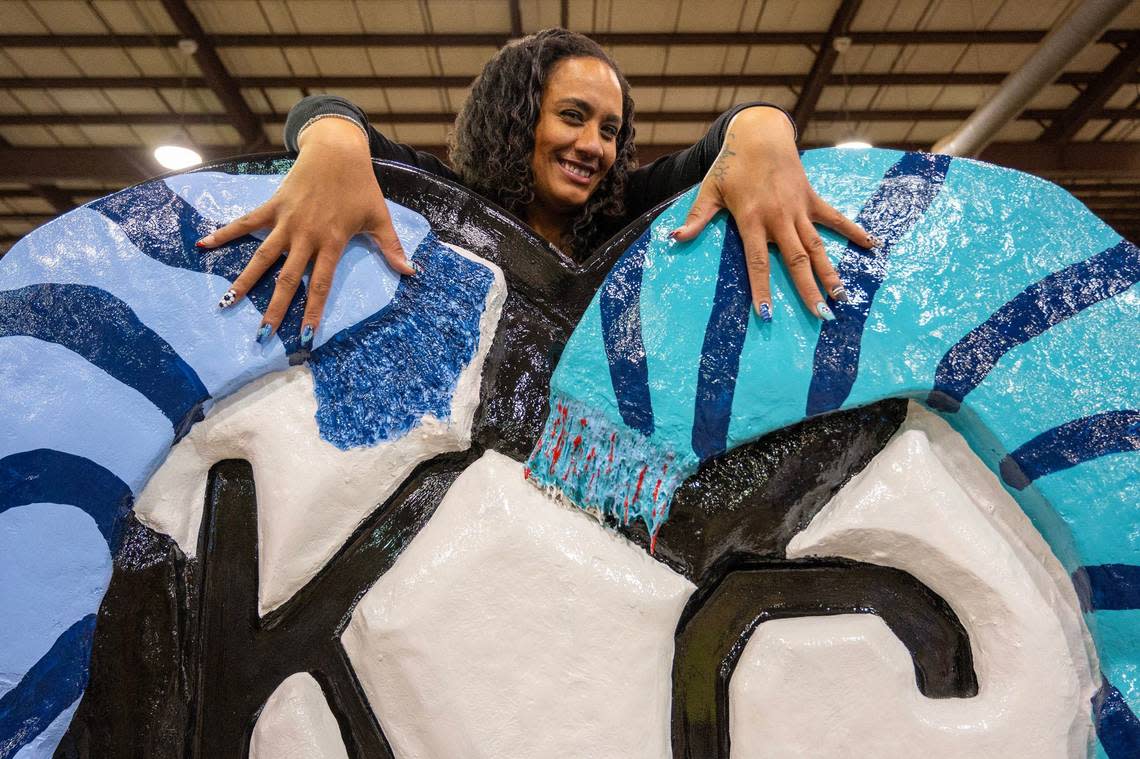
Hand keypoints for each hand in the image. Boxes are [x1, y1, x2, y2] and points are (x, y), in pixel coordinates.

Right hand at [198, 117, 414, 346]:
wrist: (337, 151)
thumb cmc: (360, 186)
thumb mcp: (379, 217)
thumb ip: (391, 247)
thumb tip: (410, 272)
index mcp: (331, 242)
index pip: (320, 285)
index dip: (312, 312)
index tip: (305, 337)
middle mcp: (305, 236)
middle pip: (287, 279)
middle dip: (274, 309)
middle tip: (262, 335)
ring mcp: (286, 221)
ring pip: (262, 257)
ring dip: (244, 280)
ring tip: (226, 303)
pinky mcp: (273, 206)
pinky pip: (246, 223)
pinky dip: (224, 233)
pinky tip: (203, 246)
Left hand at [671, 106, 875, 321]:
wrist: (759, 134)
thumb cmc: (731, 166)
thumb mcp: (709, 190)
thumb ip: (696, 218)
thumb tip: (674, 239)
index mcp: (752, 219)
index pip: (758, 262)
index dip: (762, 289)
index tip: (767, 315)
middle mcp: (778, 218)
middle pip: (796, 260)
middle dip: (808, 289)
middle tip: (822, 315)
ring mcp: (798, 209)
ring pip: (817, 246)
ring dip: (830, 271)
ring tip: (842, 296)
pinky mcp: (812, 199)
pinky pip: (835, 218)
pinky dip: (853, 231)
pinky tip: (871, 246)